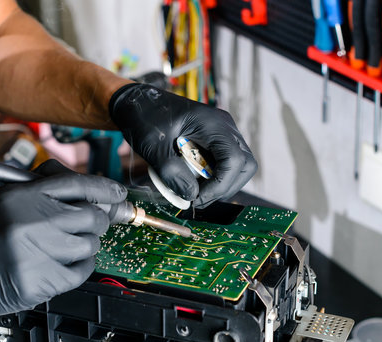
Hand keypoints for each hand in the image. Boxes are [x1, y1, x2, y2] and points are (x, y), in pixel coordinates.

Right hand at [0, 166, 126, 318]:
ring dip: (85, 244)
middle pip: (91, 216)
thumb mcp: (7, 197)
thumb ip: (46, 189)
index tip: (117, 193)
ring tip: (65, 245)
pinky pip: (82, 270)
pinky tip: (64, 262)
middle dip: (95, 219)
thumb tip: (90, 191)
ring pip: (90, 244)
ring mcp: (37, 253)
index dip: (104, 188)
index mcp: (22, 195)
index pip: (77, 184)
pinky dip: (80, 266)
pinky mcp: (40, 281)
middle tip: (87, 223)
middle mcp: (31, 221)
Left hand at [109, 83, 256, 207]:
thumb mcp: (153, 145)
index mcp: (213, 124)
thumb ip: (172, 172)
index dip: (220, 185)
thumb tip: (191, 196)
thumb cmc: (144, 116)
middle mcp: (224, 127)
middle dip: (224, 187)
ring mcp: (221, 133)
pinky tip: (193, 181)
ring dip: (220, 184)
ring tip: (195, 192)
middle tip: (198, 198)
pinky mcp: (214, 140)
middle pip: (244, 165)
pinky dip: (213, 177)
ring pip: (238, 166)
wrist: (136, 102)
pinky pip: (224, 163)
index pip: (234, 160)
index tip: (197, 198)